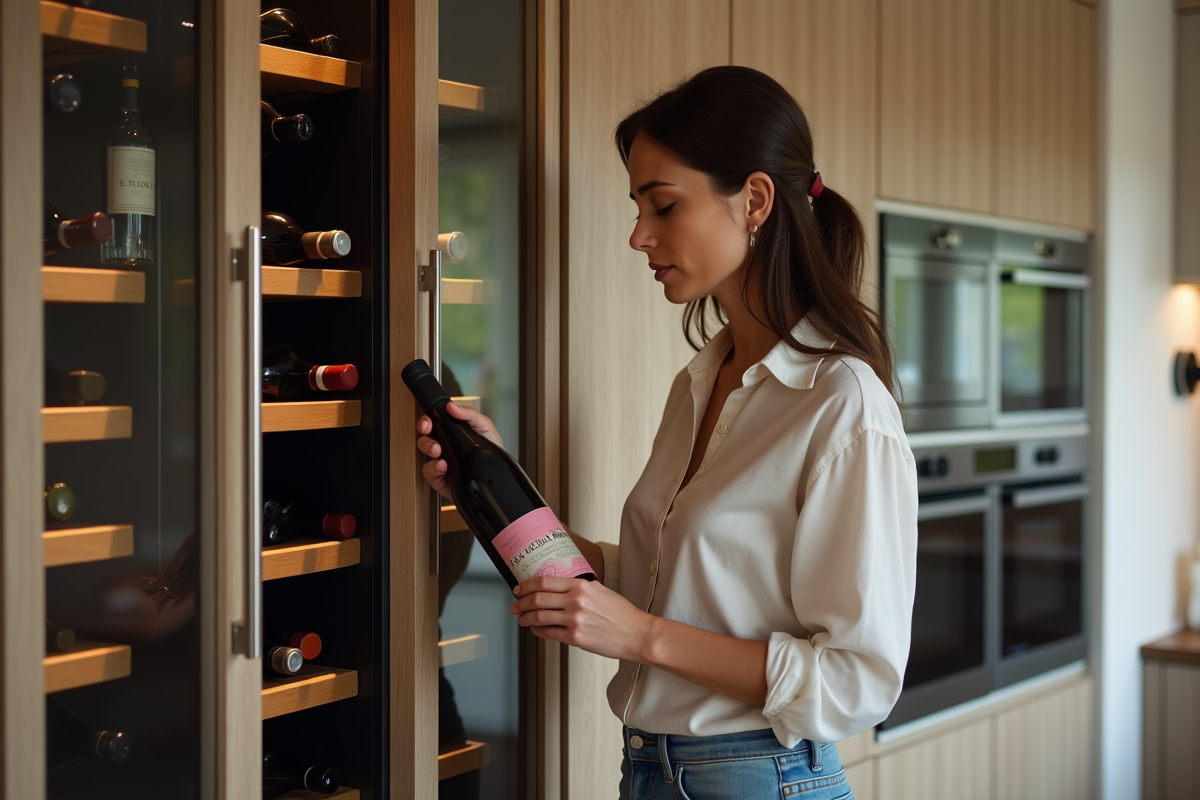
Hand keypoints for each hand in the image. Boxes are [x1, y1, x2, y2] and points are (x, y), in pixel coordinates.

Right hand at [416, 402, 502, 498]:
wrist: (498, 473)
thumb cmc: (492, 449)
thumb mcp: (484, 426)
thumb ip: (469, 414)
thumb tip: (451, 406)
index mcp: (451, 433)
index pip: (432, 424)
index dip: (425, 422)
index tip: (428, 423)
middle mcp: (443, 446)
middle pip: (424, 439)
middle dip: (425, 438)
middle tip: (433, 440)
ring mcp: (440, 462)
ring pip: (424, 455)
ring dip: (428, 450)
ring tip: (437, 451)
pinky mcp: (440, 478)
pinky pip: (429, 472)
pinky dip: (433, 468)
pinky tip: (443, 465)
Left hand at [508, 575, 653, 661]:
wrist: (636, 634)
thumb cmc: (622, 614)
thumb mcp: (601, 591)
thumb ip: (581, 587)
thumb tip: (562, 587)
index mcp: (581, 586)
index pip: (545, 582)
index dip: (527, 585)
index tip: (519, 588)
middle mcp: (576, 601)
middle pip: (537, 598)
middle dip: (520, 602)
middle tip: (515, 604)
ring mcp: (574, 620)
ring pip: (538, 616)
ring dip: (524, 618)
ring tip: (521, 618)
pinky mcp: (575, 638)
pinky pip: (548, 633)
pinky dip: (537, 630)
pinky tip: (535, 628)